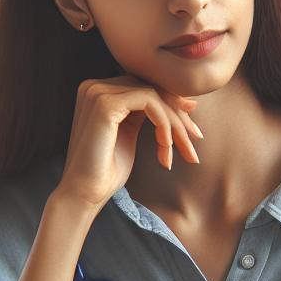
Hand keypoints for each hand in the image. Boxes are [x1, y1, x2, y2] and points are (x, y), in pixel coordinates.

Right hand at [57, 76, 202, 209]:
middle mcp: (96, 86)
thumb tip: (182, 101)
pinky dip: (165, 123)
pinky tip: (166, 147)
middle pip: (152, 88)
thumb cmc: (107, 170)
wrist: (84, 194)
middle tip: (196, 139)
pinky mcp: (105, 104)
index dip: (172, 104)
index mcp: (100, 92)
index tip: (192, 127)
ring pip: (154, 95)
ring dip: (175, 123)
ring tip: (185, 151)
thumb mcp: (129, 134)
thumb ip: (144, 113)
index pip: (145, 87)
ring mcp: (98, 92)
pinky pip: (150, 102)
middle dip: (179, 114)